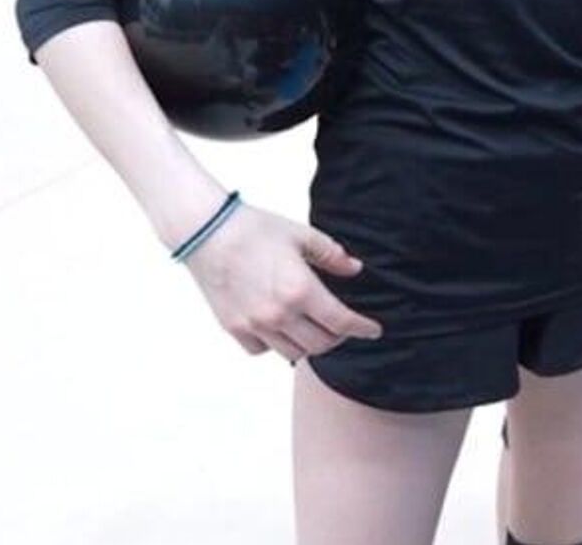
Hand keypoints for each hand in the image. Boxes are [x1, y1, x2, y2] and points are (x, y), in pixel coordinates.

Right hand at [183, 204, 382, 362]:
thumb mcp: (303, 235)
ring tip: (316, 329)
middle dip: (338, 338)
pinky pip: (262, 350)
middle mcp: (278, 314)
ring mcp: (254, 325)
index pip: (341, 322)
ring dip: (309, 344)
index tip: (374, 331)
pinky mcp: (233, 328)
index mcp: (300, 290)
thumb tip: (355, 269)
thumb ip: (332, 255)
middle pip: (319, 345)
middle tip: (344, 327)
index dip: (362, 328)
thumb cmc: (256, 229)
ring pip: (292, 352)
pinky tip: (281, 329)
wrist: (207, 233)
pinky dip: (276, 345)